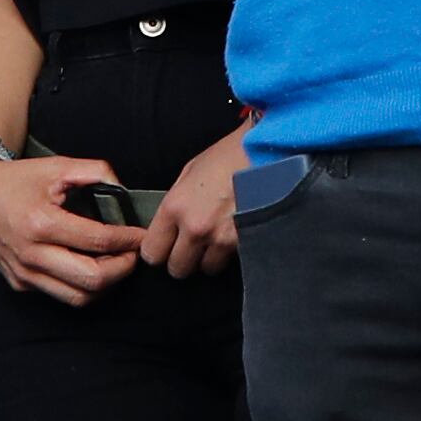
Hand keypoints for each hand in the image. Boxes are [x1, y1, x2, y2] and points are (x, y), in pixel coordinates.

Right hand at [0, 153, 144, 305]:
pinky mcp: (20, 283)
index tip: (140, 236)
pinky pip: (60, 294)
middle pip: (92, 279)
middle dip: (122, 269)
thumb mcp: (56, 166)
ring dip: (105, 285)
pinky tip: (90, 267)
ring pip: (78, 297)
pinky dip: (82, 286)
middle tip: (132, 254)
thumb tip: (123, 190)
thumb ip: (95, 171)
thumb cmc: (15, 181)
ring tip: (115, 263)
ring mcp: (24, 273)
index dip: (127, 240)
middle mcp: (31, 254)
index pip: (98, 241)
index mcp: (41, 223)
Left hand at [147, 124, 254, 280]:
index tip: (163, 248)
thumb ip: (176, 202)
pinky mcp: (246, 244)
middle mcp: (196, 228)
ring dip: (209, 259)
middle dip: (183, 260)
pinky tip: (235, 236)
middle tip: (191, 247)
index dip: (157, 252)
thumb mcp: (190, 172)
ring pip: (207, 270)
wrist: (267, 151)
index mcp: (175, 207)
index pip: (152, 253)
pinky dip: (231, 254)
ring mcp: (222, 239)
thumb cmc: (230, 155)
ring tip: (217, 239)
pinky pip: (232, 262)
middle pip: (178, 269)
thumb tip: (167, 226)